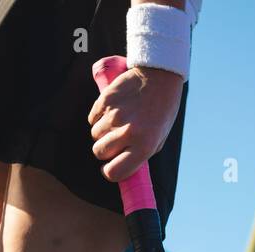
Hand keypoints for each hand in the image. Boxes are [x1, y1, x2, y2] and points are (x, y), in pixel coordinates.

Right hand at [88, 66, 184, 182]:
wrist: (160, 76)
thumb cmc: (161, 111)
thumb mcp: (158, 138)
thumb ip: (139, 154)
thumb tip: (118, 167)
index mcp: (144, 146)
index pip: (115, 172)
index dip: (109, 172)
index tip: (109, 167)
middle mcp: (128, 132)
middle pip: (99, 152)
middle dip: (104, 151)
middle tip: (114, 142)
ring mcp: (115, 115)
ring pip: (94, 135)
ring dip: (102, 133)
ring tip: (117, 122)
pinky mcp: (105, 100)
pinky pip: (92, 118)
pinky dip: (99, 118)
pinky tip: (112, 111)